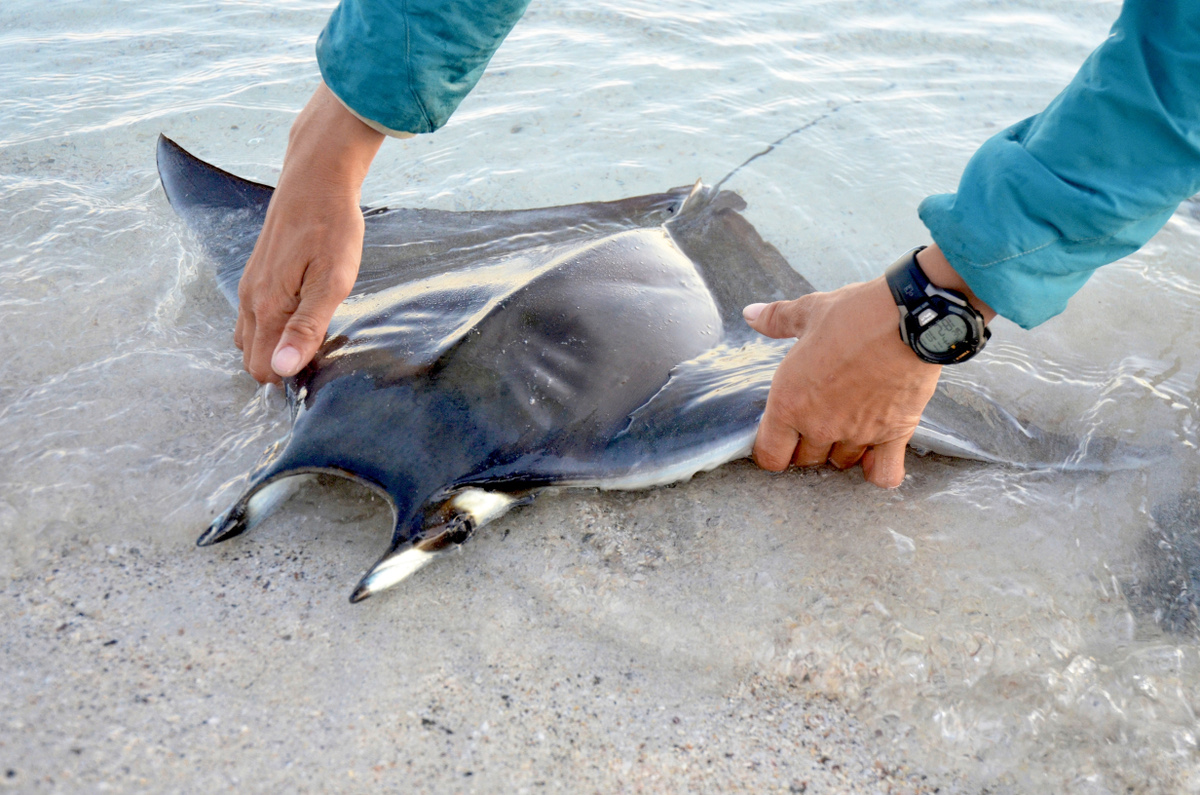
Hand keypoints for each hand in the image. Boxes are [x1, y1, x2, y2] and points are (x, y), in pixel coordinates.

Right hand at [235, 82, 384, 382]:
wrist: (316, 177)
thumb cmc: (331, 227)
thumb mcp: (332, 282)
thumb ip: (306, 329)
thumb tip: (280, 371)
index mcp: (266, 307)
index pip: (263, 368)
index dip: (291, 376)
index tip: (321, 363)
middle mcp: (249, 299)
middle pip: (253, 356)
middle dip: (282, 363)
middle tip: (322, 345)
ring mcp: (250, 285)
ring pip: (252, 336)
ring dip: (277, 343)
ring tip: (314, 328)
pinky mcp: (257, 273)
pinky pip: (255, 315)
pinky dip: (274, 324)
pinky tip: (303, 309)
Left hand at [743, 245, 994, 487]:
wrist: (910, 319)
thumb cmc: (854, 315)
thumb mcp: (808, 312)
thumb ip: (776, 320)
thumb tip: (750, 315)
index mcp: (789, 402)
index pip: (769, 455)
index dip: (771, 449)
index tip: (779, 437)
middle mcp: (819, 426)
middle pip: (806, 461)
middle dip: (807, 446)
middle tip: (817, 421)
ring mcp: (857, 435)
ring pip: (842, 462)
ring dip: (841, 450)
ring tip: (847, 426)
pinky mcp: (894, 435)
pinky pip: (884, 473)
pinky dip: (879, 471)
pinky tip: (877, 456)